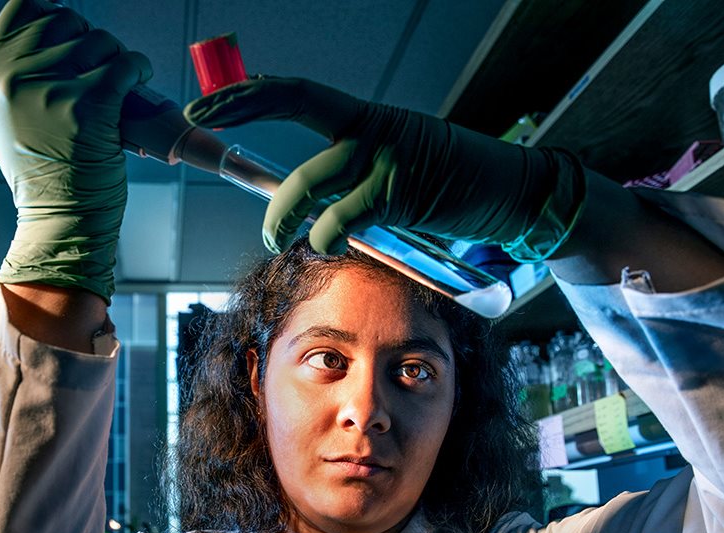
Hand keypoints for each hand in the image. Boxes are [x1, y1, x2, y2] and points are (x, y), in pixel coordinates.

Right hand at [0, 0, 150, 300]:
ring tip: (121, 82)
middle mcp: (14, 76)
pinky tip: (138, 78)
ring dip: (117, 56)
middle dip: (91, 41)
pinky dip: (138, 67)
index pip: (24, 8)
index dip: (55, 17)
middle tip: (102, 71)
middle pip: (67, 23)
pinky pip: (124, 65)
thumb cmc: (36, 176)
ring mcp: (52, 90)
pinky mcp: (90, 107)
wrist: (61, 221)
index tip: (74, 42)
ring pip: (99, 42)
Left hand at [183, 77, 582, 258]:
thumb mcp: (401, 169)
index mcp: (370, 119)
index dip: (250, 95)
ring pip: (313, 182)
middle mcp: (375, 128)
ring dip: (283, 216)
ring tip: (274, 238)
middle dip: (249, 134)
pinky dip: (323, 237)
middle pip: (298, 125)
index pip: (300, 94)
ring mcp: (388, 158)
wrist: (513, 194)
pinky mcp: (402, 193)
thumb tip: (318, 206)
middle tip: (226, 162)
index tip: (210, 104)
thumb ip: (359, 178)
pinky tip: (320, 246)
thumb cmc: (455, 185)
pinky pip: (343, 218)